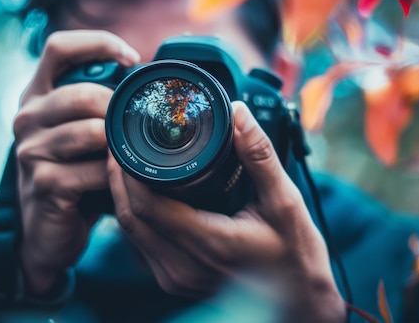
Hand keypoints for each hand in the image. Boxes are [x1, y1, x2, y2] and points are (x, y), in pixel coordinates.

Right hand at [13, 30, 139, 293]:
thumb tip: (149, 84)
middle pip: (82, 93)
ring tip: (133, 157)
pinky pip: (95, 170)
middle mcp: (26, 117)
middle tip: (140, 127)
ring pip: (92, 132)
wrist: (47, 232)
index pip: (59, 47)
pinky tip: (121, 182)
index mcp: (37, 96)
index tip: (133, 59)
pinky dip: (116, 176)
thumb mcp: (82, 134)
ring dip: (120, 146)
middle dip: (120, 110)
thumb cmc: (74, 176)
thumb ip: (100, 107)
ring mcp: (30, 151)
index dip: (99, 43)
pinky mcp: (44, 183)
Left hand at [107, 101, 344, 321]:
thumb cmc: (296, 257)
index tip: (125, 143)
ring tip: (126, 163)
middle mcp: (185, 267)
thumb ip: (259, 156)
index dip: (128, 171)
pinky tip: (142, 193)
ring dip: (123, 197)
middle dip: (118, 179)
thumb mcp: (285, 202)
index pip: (148, 205)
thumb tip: (237, 114)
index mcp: (209, 243)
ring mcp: (177, 278)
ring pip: (131, 233)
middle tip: (119, 146)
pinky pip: (141, 245)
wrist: (299, 303)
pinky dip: (136, 216)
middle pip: (131, 217)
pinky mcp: (176, 281)